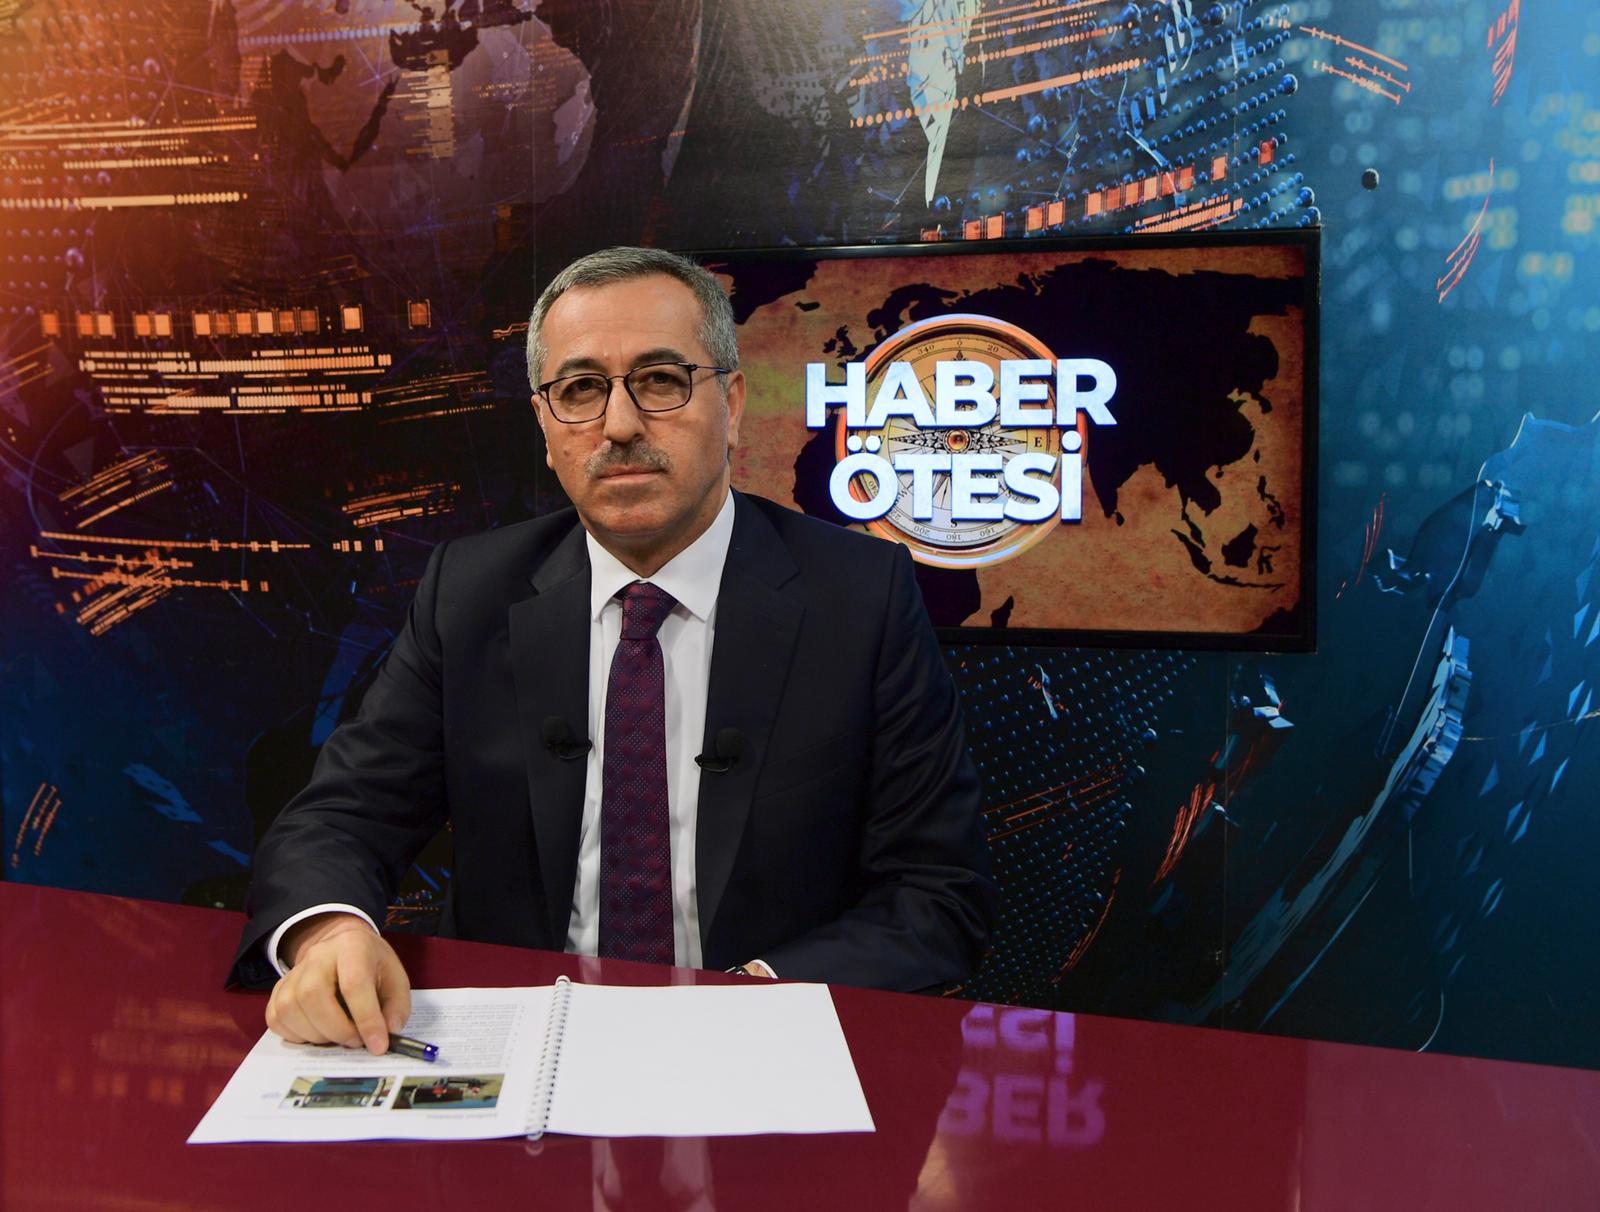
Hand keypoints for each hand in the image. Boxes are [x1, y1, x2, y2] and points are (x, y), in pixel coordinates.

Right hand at [265, 912, 411, 1054]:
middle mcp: (318, 954)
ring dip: (316, 1035)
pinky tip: (317, 1034)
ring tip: (338, 1038)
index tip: (378, 1046)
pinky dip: (295, 1035)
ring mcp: (294, 971)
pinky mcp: (279, 989)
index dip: (366, 1019)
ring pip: (290, 1008)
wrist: (343, 949)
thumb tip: (388, 1033)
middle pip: (313, 995)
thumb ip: (396, 1006)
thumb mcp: (395, 979)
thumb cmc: (372, 967)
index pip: (354, 983)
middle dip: (336, 1029)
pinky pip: (275, 1018)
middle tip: (356, 1042)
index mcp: (353, 946)